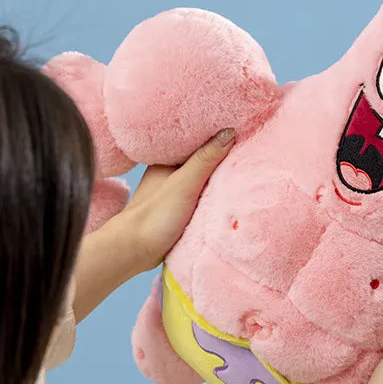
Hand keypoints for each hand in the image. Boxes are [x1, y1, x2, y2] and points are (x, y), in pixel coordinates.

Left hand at [119, 127, 235, 274]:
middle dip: (220, 159)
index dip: (216, 137)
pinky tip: (226, 196)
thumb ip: (205, 160)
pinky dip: (213, 198)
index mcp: (167, 161)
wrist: (135, 251)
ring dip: (218, 181)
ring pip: (202, 182)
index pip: (196, 143)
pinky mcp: (179, 213)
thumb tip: (229, 132)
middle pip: (201, 163)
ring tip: (242, 170)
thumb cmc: (155, 216)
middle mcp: (170, 176)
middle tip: (247, 150)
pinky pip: (201, 200)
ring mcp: (174, 195)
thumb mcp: (184, 183)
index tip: (239, 132)